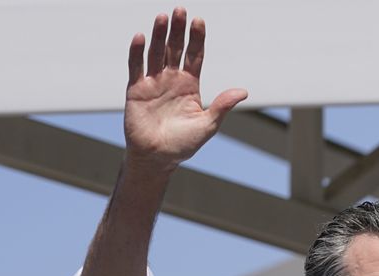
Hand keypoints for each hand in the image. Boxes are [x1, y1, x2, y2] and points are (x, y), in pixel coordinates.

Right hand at [123, 7, 246, 172]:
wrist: (157, 158)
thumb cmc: (183, 144)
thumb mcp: (207, 125)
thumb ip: (222, 106)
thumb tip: (243, 91)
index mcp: (190, 86)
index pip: (195, 56)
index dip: (197, 39)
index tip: (199, 21)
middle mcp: (171, 80)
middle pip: (175, 49)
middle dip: (178, 30)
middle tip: (180, 9)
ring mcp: (153, 82)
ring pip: (156, 53)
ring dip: (158, 35)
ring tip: (162, 17)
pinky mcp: (136, 89)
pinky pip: (136, 67)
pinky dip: (137, 52)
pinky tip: (140, 37)